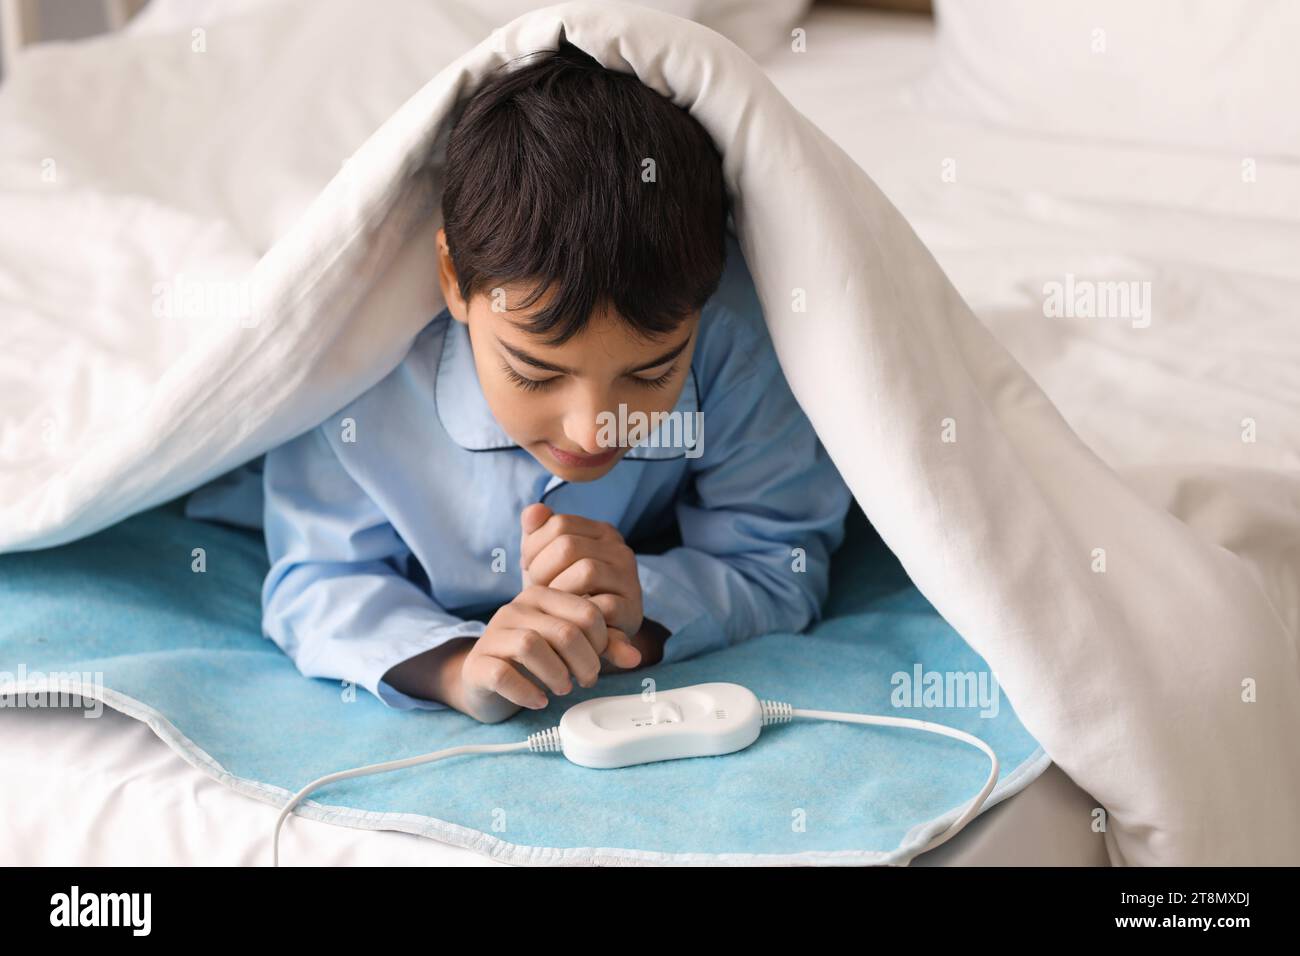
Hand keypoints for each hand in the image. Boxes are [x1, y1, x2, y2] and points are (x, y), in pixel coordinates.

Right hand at [459, 584, 623, 719]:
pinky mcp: (478, 663)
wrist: (485, 680)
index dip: (601, 642)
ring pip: (532, 646)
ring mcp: (493, 635)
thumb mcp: (571, 647)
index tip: (598, 661)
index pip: (587, 612)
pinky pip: (503, 674)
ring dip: (557, 674)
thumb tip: (635, 657)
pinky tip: (539, 700)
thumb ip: (603, 647)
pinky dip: (527, 692)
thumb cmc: (534, 660)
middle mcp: (515, 609)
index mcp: (542, 596)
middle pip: (564, 631)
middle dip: (584, 663)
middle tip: (586, 681)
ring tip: (563, 688)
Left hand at [520, 504, 644, 660]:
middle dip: (542, 571)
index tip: (529, 569)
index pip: (559, 524)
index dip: (533, 548)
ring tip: (551, 605)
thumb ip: (535, 532)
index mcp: (600, 532)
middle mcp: (620, 550)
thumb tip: (533, 510)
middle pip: (569, 546)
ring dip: (558, 592)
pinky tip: (566, 621)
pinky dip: (576, 616)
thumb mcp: (543, 560)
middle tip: (537, 591)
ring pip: (586, 571)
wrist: (584, 638)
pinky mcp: (631, 610)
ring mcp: (629, 579)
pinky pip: (600, 607)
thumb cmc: (561, 594)